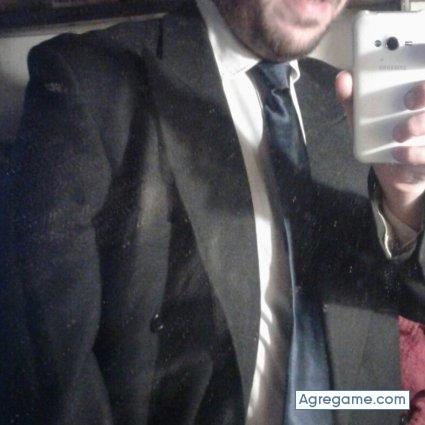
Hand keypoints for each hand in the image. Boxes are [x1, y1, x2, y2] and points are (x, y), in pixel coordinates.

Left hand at [335, 71, 424, 230]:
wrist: (394, 170)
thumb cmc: (382, 134)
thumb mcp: (362, 116)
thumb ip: (353, 98)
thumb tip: (342, 77)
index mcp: (417, 89)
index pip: (422, 66)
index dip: (421, 55)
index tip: (416, 50)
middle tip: (408, 100)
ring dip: (417, 124)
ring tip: (397, 133)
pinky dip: (413, 152)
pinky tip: (398, 154)